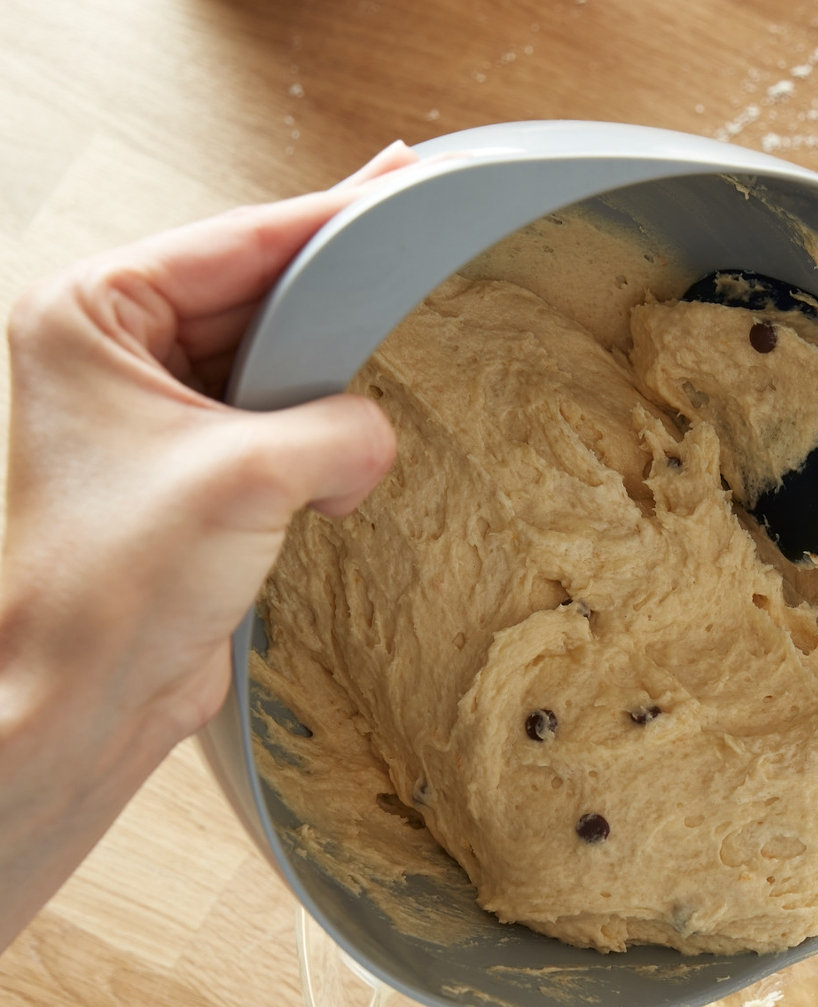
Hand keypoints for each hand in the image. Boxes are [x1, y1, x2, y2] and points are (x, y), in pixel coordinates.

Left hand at [0, 143, 416, 948]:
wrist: (87, 695)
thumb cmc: (114, 580)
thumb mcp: (247, 475)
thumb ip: (337, 428)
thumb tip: (375, 433)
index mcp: (90, 316)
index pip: (235, 244)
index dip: (329, 216)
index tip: (400, 182)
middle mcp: (113, 355)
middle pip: (255, 296)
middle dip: (334, 298)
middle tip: (412, 260)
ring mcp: (153, 416)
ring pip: (273, 367)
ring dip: (329, 381)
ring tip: (389, 365)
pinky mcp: (191, 475)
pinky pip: (279, 429)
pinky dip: (324, 438)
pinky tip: (361, 443)